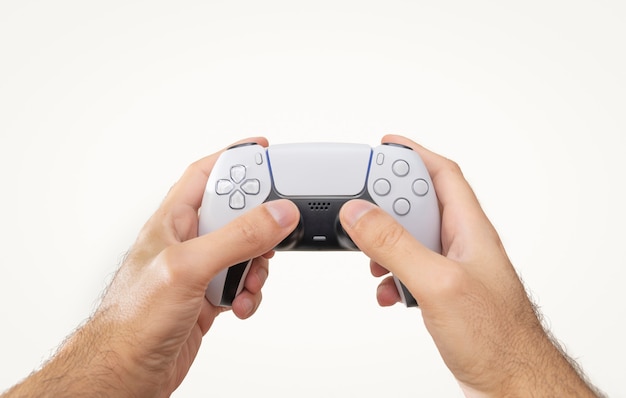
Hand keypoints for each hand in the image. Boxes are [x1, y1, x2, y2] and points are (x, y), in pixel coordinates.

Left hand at [3, 137, 299, 397]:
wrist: (124, 373)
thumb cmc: (133, 320)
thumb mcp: (188, 268)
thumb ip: (236, 237)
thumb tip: (277, 213)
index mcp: (172, 222)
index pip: (205, 174)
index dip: (234, 158)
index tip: (264, 150)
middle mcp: (186, 242)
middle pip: (235, 213)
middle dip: (259, 224)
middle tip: (273, 231)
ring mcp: (199, 271)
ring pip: (244, 252)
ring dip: (257, 266)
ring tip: (248, 283)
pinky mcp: (208, 298)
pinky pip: (242, 285)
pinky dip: (250, 294)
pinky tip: (240, 307)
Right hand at [340, 135, 599, 396]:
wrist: (512, 384)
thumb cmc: (497, 338)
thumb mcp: (437, 284)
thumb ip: (396, 246)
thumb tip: (360, 213)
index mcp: (469, 230)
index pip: (443, 174)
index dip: (414, 153)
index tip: (383, 145)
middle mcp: (461, 245)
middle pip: (420, 203)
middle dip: (388, 202)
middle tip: (361, 205)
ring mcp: (451, 270)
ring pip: (410, 239)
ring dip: (385, 245)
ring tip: (371, 258)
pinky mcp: (441, 294)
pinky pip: (409, 271)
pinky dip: (391, 276)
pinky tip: (387, 290)